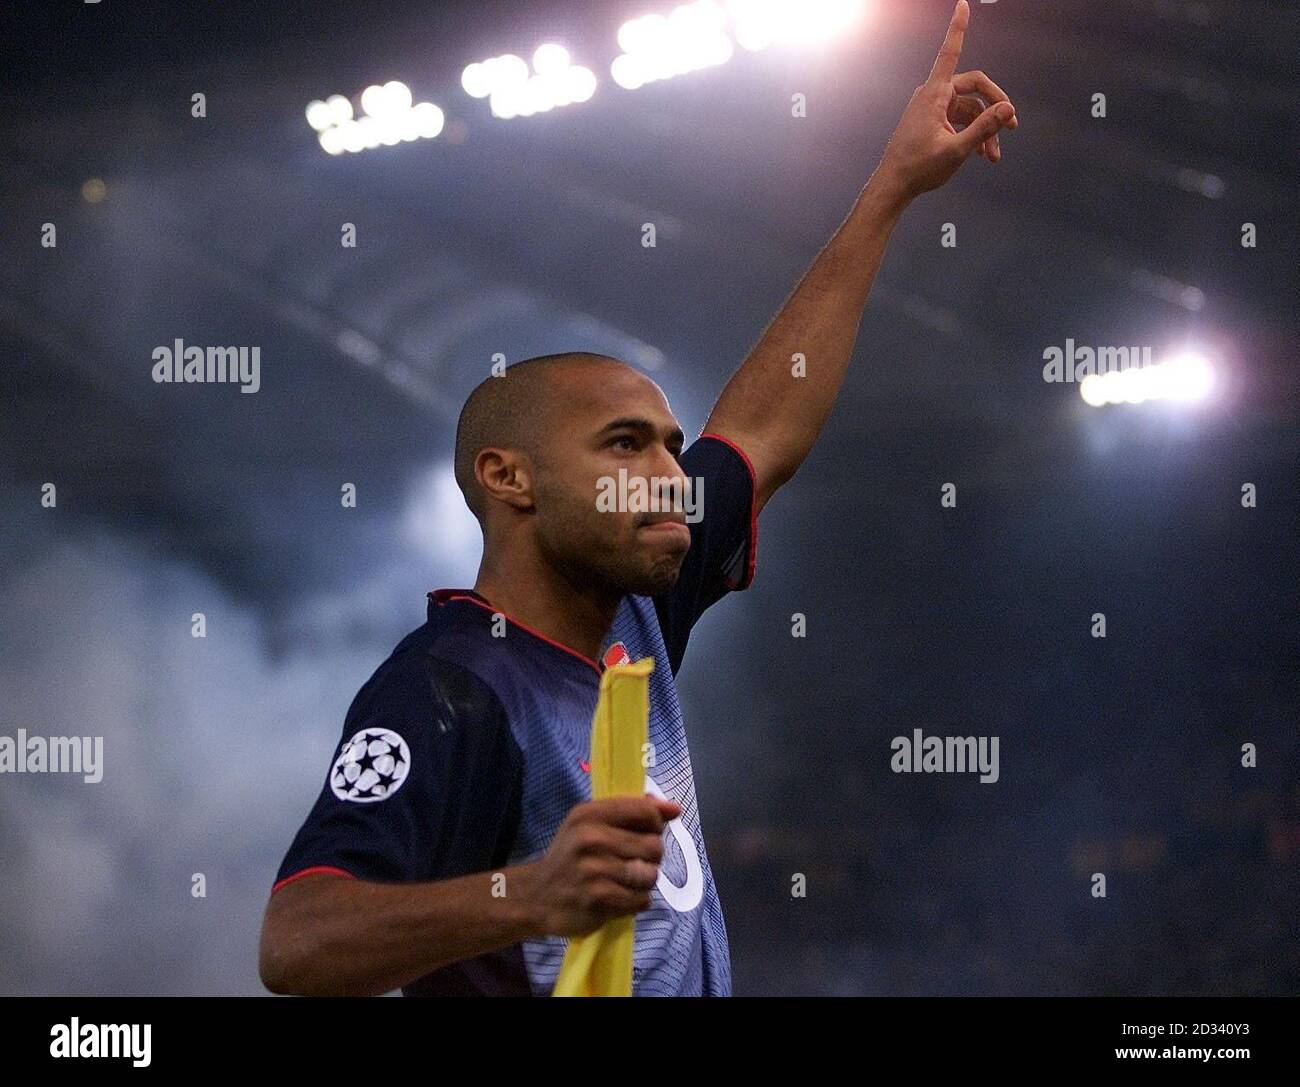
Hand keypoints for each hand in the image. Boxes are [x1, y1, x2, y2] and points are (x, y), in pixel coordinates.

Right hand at [525, 794, 680, 936]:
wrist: (536, 895)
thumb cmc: (571, 856)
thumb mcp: (590, 823)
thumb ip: (631, 812)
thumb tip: (674, 809)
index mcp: (590, 813)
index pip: (645, 811)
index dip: (656, 823)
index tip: (647, 832)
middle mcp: (590, 838)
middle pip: (654, 846)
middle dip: (651, 857)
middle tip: (633, 862)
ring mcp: (593, 870)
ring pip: (650, 875)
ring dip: (644, 882)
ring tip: (625, 881)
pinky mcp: (598, 899)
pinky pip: (641, 900)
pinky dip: (636, 902)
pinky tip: (620, 897)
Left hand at [876, 0, 1017, 201]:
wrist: (894, 186)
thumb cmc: (918, 168)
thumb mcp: (956, 150)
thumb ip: (984, 128)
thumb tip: (1008, 110)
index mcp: (934, 95)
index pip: (949, 53)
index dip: (957, 28)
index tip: (962, 4)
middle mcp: (932, 96)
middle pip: (974, 89)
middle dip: (994, 108)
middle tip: (1013, 127)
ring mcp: (932, 109)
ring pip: (968, 110)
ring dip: (984, 130)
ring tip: (993, 156)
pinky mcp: (932, 122)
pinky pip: (959, 120)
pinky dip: (972, 134)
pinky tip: (982, 154)